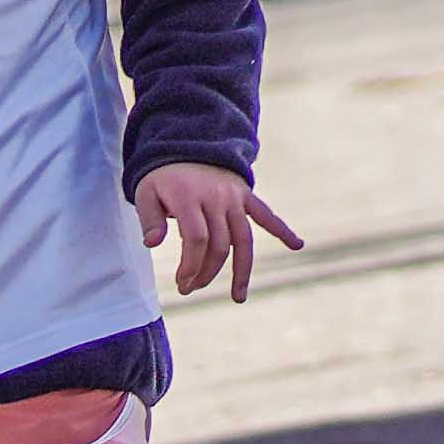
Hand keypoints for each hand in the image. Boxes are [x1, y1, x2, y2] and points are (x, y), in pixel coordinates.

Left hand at [135, 163, 304, 300]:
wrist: (186, 146)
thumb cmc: (162, 177)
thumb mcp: (146, 193)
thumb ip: (149, 219)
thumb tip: (152, 244)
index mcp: (189, 198)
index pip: (197, 238)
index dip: (191, 264)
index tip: (182, 282)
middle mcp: (216, 198)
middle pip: (220, 244)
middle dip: (206, 272)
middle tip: (190, 288)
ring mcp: (234, 197)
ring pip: (243, 238)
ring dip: (242, 270)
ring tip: (238, 296)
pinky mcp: (246, 196)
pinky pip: (266, 215)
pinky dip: (283, 229)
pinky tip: (298, 245)